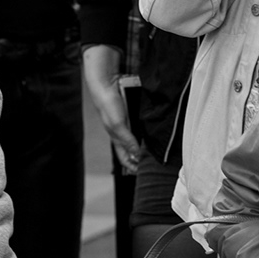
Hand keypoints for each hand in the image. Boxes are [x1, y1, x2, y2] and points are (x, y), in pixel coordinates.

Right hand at [81, 45, 145, 170]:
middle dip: (139, 158)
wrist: (106, 84)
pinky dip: (144, 131)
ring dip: (143, 144)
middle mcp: (121, 131)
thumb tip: (137, 155)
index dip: (132, 166)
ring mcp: (125, 122)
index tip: (141, 173)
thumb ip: (128, 140)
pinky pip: (137, 125)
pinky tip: (151, 131)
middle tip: (150, 164)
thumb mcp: (118, 125)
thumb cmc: (108, 105)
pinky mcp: (129, 113)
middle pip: (131, 149)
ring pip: (135, 138)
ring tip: (153, 150)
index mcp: (116, 137)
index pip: (124, 158)